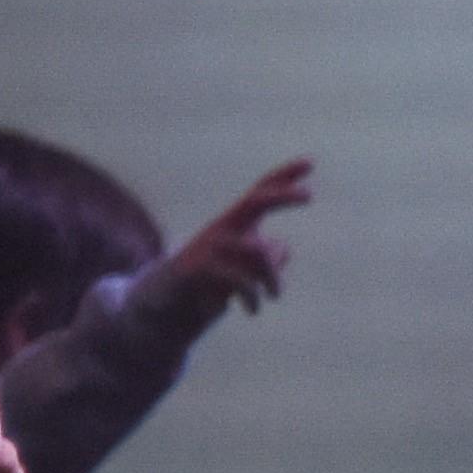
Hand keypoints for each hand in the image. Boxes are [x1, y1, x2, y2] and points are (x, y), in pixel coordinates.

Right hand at [150, 155, 319, 325]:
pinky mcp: (196, 268)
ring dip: (272, 279)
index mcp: (233, 226)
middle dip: (282, 196)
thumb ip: (264, 260)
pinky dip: (251, 297)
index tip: (310, 162)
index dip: (283, 178)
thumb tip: (284, 249)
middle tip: (309, 195)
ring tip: (272, 297)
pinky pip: (239, 279)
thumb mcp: (242, 271)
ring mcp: (207, 246)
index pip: (260, 194)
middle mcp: (221, 228)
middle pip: (254, 202)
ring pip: (258, 252)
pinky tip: (250, 310)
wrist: (161, 306)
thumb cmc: (207, 285)